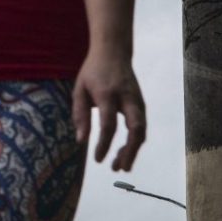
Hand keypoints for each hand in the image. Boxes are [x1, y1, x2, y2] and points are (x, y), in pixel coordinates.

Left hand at [73, 46, 146, 171]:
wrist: (114, 52)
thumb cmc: (93, 72)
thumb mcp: (80, 89)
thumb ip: (80, 115)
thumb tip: (81, 141)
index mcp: (108, 94)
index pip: (108, 124)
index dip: (104, 144)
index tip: (98, 159)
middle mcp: (127, 98)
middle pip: (135, 129)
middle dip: (129, 151)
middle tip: (120, 168)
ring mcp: (138, 102)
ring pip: (142, 131)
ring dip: (133, 150)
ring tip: (121, 166)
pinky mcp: (142, 105)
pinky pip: (141, 127)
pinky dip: (134, 142)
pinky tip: (125, 152)